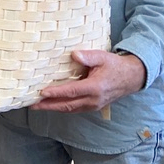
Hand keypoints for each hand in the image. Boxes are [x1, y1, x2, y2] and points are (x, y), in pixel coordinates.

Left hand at [32, 50, 146, 112]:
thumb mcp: (102, 57)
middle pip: (67, 105)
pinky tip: (52, 104)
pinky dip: (62, 107)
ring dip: (53, 108)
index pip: (71, 91)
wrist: (131, 78)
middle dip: (49, 105)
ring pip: (70, 109)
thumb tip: (73, 55)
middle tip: (32, 105)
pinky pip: (75, 109)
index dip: (56, 93)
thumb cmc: (114, 66)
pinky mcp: (93, 106)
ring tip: (37, 106)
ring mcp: (93, 105)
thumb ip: (88, 56)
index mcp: (95, 87)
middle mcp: (93, 100)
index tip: (42, 92)